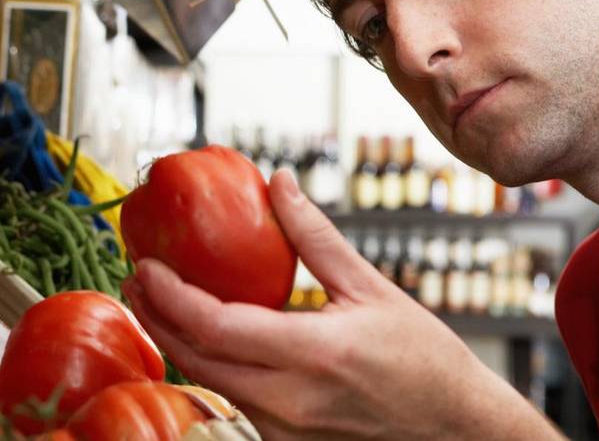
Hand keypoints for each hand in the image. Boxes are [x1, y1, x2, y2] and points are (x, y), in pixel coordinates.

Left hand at [122, 170, 561, 439]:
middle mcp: (290, 400)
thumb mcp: (371, 288)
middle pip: (195, 359)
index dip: (169, 296)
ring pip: (210, 384)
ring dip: (178, 342)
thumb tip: (278, 182)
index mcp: (313, 353)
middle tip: (138, 279)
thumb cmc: (425, 361)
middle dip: (156, 317)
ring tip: (159, 302)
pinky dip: (211, 367)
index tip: (146, 266)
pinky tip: (205, 338)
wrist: (459, 431)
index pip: (214, 326)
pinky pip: (234, 400)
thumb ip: (314, 235)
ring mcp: (286, 430)